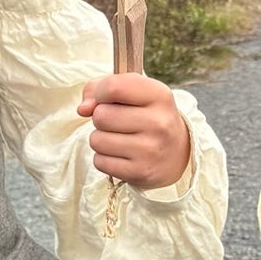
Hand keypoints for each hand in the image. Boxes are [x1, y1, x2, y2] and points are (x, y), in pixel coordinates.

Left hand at [79, 74, 192, 189]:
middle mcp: (158, 122)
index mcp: (160, 95)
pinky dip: (104, 159)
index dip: (100, 92)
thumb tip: (82, 109)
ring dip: (101, 140)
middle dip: (101, 118)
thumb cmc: (148, 116)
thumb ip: (102, 88)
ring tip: (120, 139)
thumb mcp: (136, 93)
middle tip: (119, 123)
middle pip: (100, 116)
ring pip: (96, 140)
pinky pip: (99, 162)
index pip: (113, 87)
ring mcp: (150, 150)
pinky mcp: (139, 172)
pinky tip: (121, 156)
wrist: (177, 155)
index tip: (106, 99)